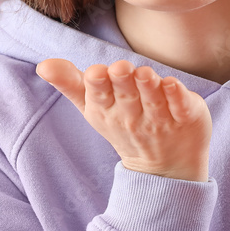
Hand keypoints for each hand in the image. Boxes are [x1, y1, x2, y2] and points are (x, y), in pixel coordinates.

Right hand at [35, 58, 211, 181]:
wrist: (165, 166)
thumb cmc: (124, 125)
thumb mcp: (93, 108)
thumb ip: (71, 83)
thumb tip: (43, 64)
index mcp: (107, 111)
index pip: (99, 96)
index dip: (97, 84)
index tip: (96, 71)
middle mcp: (133, 117)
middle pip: (126, 96)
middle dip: (122, 81)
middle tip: (121, 67)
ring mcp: (161, 120)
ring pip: (153, 101)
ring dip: (148, 87)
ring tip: (144, 72)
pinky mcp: (186, 118)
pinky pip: (180, 107)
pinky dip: (177, 96)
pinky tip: (173, 83)